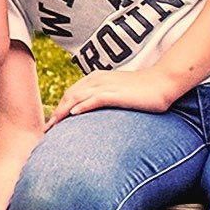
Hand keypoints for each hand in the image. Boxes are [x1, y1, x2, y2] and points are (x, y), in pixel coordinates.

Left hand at [55, 65, 182, 119]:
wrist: (163, 82)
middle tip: (46, 130)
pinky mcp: (116, 93)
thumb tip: (92, 112)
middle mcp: (96, 80)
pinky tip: (73, 115)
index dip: (59, 108)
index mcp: (95, 78)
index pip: (70, 94)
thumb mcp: (117, 91)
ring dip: (63, 112)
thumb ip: (103, 97)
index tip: (52, 124)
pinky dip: (83, 106)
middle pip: (69, 97)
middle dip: (56, 113)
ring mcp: (106, 86)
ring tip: (53, 126)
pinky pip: (95, 99)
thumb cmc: (142, 89)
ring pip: (77, 98)